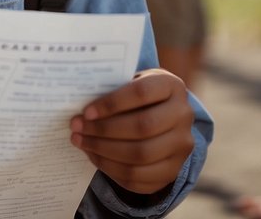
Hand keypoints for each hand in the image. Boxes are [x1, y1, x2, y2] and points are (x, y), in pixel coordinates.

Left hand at [70, 69, 194, 196]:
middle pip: (143, 127)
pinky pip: (139, 177)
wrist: (162, 118)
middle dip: (104, 130)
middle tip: (76, 127)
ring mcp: (182, 146)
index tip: (86, 112)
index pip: (141, 93)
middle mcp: (184, 116)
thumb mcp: (129, 82)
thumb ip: (111, 88)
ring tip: (80, 141)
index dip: (112, 103)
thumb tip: (79, 105)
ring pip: (141, 155)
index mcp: (172, 86)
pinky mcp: (172, 171)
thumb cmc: (136, 96)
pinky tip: (94, 156)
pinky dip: (111, 168)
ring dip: (103, 150)